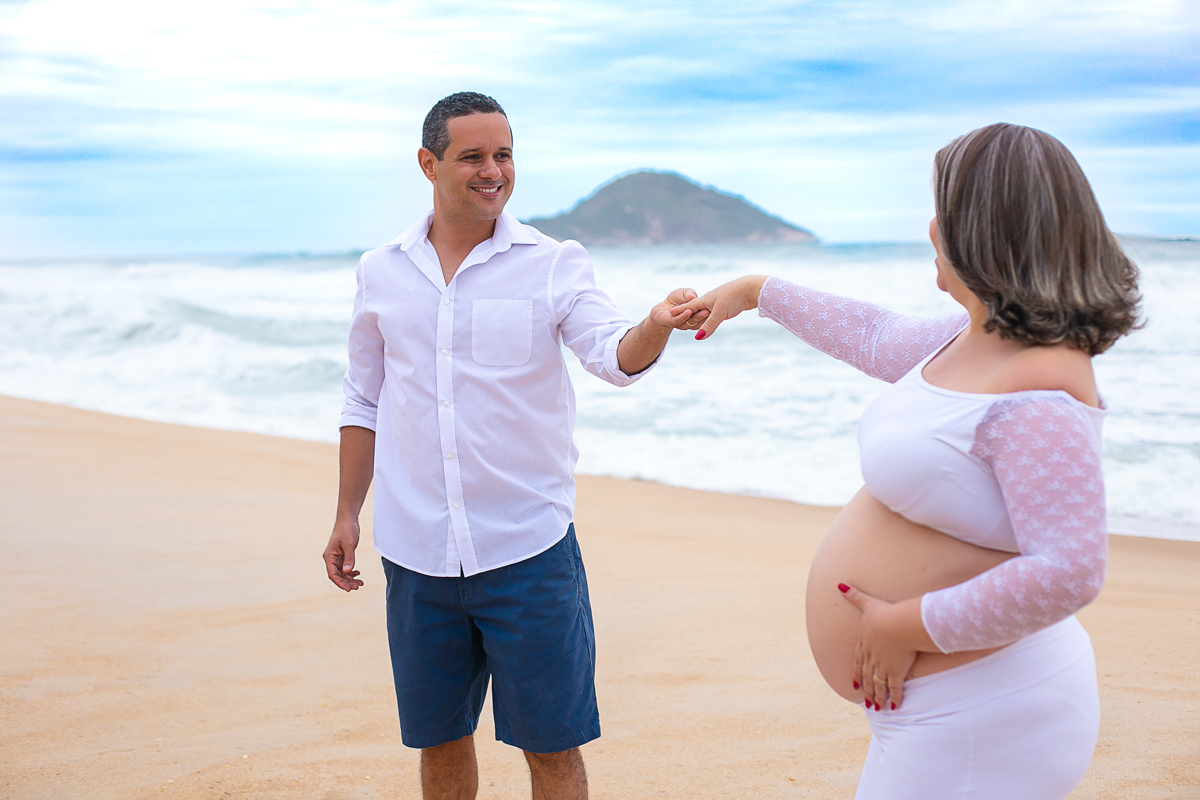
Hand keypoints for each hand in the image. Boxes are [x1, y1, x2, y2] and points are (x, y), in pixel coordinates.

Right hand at [324, 518, 363, 590]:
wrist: (348, 519)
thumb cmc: (347, 530)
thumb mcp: (349, 544)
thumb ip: (349, 558)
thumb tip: (349, 571)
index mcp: (329, 556)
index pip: (333, 574)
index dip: (340, 583)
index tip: (349, 589)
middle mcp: (331, 558)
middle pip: (337, 575)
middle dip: (347, 582)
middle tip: (358, 586)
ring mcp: (336, 557)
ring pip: (342, 572)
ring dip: (350, 579)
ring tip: (360, 583)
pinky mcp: (342, 555)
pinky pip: (345, 567)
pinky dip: (351, 572)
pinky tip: (358, 573)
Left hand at [649, 287, 708, 329]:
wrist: (660, 308)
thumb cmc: (675, 299)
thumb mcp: (684, 292)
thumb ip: (689, 293)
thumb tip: (693, 297)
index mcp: (696, 314)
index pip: (705, 314)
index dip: (711, 312)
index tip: (719, 308)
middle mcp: (690, 321)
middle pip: (700, 320)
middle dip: (706, 315)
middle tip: (713, 311)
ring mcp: (681, 323)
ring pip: (691, 321)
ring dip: (698, 316)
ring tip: (705, 312)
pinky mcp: (671, 323)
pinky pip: (679, 320)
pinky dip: (684, 316)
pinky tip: (688, 311)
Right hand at [669, 275, 766, 339]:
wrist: (751, 288)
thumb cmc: (734, 297)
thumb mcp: (720, 313)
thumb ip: (709, 325)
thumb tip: (698, 338)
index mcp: (705, 299)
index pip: (688, 306)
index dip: (679, 310)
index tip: (670, 312)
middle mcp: (710, 299)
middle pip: (695, 307)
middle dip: (686, 311)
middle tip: (676, 314)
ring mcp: (719, 301)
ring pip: (705, 309)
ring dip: (698, 314)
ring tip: (692, 316)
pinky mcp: (728, 304)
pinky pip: (715, 311)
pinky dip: (710, 315)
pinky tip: (712, 314)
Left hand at [839, 583, 917, 710]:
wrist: (899, 625)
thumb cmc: (885, 613)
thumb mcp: (868, 604)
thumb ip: (854, 595)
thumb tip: (838, 584)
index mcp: (864, 643)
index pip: (858, 660)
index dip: (856, 672)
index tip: (853, 683)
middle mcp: (871, 657)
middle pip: (867, 675)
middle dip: (866, 688)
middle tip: (865, 700)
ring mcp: (883, 665)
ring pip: (879, 684)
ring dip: (878, 696)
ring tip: (877, 707)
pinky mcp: (896, 671)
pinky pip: (895, 688)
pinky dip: (895, 697)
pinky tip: (895, 706)